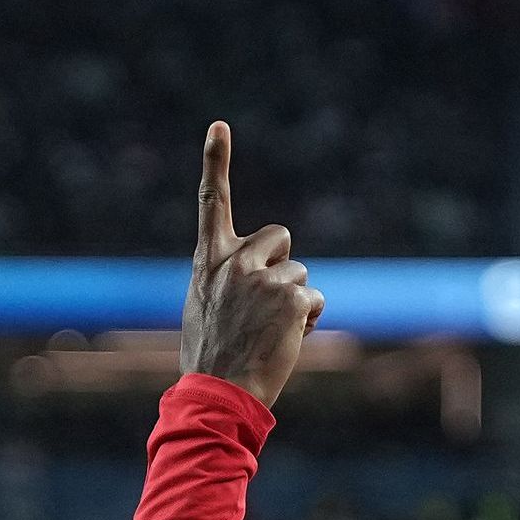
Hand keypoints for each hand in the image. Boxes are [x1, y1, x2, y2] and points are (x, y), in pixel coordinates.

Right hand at [179, 122, 324, 405]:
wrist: (218, 393)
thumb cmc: (212, 357)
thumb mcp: (205, 308)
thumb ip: (227, 279)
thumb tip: (260, 273)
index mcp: (209, 261)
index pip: (210, 202)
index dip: (214, 162)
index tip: (218, 126)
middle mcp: (234, 262)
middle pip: (281, 237)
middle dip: (283, 265)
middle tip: (265, 306)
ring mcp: (263, 278)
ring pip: (300, 274)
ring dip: (295, 302)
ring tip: (270, 332)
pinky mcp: (291, 298)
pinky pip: (314, 299)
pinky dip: (307, 320)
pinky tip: (285, 339)